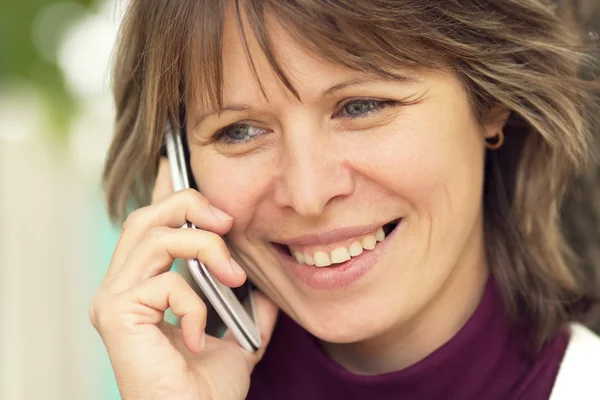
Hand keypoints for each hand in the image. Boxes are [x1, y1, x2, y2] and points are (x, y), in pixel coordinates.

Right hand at [89, 158, 278, 399]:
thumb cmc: (207, 390)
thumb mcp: (238, 336)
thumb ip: (248, 305)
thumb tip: (266, 279)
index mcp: (142, 287)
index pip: (150, 224)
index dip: (168, 191)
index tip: (189, 169)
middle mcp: (119, 288)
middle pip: (145, 216)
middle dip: (189, 206)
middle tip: (228, 222)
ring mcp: (113, 300)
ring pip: (153, 236)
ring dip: (203, 247)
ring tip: (232, 274)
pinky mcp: (114, 315)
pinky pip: (163, 282)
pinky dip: (194, 303)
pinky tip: (201, 337)